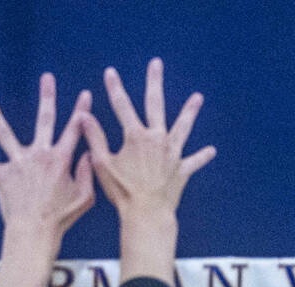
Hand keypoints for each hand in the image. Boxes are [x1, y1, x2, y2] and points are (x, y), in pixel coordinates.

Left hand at [0, 72, 94, 249]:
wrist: (36, 231)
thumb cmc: (61, 218)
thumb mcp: (84, 198)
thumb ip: (88, 174)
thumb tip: (88, 155)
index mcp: (60, 160)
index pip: (74, 132)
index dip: (82, 113)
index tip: (85, 94)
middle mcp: (39, 156)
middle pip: (45, 120)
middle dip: (48, 98)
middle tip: (48, 78)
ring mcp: (18, 163)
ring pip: (3, 133)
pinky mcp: (2, 176)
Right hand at [80, 60, 215, 222]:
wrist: (147, 215)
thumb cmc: (123, 192)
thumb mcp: (103, 164)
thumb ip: (95, 138)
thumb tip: (83, 115)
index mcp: (136, 136)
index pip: (122, 105)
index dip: (115, 88)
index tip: (110, 73)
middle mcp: (157, 139)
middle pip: (156, 104)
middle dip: (154, 82)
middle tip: (156, 64)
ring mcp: (172, 154)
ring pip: (182, 127)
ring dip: (190, 111)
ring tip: (198, 98)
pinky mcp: (182, 170)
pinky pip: (194, 161)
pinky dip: (202, 156)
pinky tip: (211, 150)